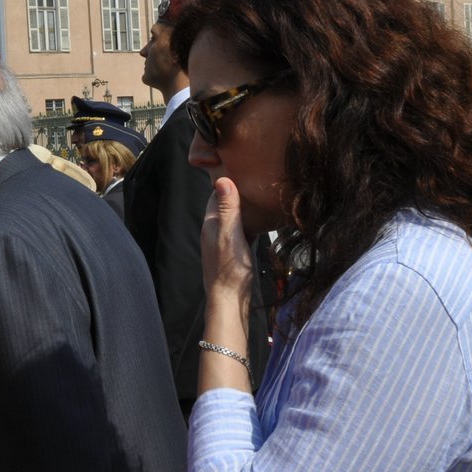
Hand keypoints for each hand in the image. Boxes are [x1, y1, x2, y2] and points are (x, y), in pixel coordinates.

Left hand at [201, 178, 254, 314]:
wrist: (229, 302)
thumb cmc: (230, 270)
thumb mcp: (231, 235)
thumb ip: (228, 209)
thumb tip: (222, 179)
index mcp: (211, 225)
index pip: (216, 195)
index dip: (227, 181)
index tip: (242, 169)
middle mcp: (214, 232)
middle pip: (225, 206)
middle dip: (237, 194)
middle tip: (255, 181)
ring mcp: (223, 244)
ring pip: (233, 219)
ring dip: (244, 210)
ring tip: (260, 198)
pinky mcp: (233, 254)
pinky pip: (240, 232)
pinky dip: (249, 224)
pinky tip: (260, 224)